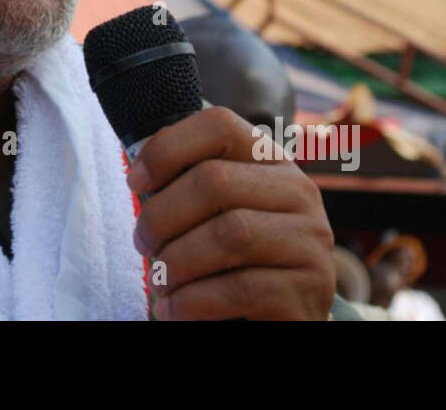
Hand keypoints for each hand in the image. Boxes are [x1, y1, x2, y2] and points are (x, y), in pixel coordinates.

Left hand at [127, 106, 334, 319]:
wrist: (285, 320)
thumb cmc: (239, 261)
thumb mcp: (219, 213)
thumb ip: (190, 186)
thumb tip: (139, 175)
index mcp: (272, 162)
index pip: (219, 125)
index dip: (167, 148)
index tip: (135, 182)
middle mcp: (299, 193)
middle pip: (215, 181)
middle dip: (162, 216)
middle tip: (143, 245)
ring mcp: (310, 241)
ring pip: (228, 235)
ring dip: (177, 263)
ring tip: (160, 283)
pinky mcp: (309, 290)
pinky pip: (240, 289)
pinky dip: (193, 301)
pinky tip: (175, 309)